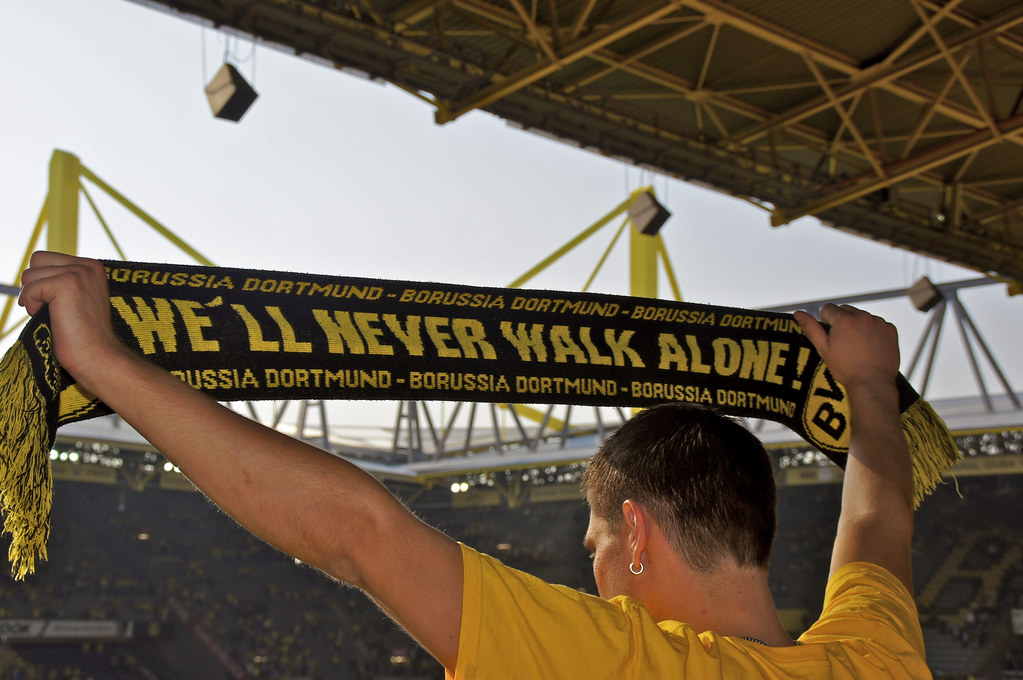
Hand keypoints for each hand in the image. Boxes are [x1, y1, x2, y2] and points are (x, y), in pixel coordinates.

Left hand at [19, 251, 127, 390]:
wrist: (98, 355)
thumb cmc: (84, 334)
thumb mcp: (76, 298)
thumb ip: (61, 280)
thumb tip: (29, 275)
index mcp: (92, 267)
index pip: (47, 258)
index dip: (42, 281)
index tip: (55, 303)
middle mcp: (87, 266)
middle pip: (37, 261)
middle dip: (34, 285)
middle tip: (50, 308)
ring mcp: (78, 273)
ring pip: (29, 275)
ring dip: (33, 298)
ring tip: (54, 315)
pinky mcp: (66, 284)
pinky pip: (29, 289)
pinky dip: (32, 307)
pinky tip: (52, 318)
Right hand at [793, 304, 899, 389]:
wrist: (872, 383)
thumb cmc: (846, 368)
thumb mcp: (824, 349)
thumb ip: (811, 328)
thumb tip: (798, 313)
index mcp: (844, 319)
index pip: (828, 308)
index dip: (826, 322)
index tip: (831, 336)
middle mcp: (862, 316)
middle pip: (846, 310)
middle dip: (842, 322)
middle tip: (844, 343)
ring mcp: (878, 322)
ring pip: (862, 317)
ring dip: (858, 326)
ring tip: (858, 347)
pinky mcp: (890, 329)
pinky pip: (877, 324)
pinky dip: (873, 332)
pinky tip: (870, 347)